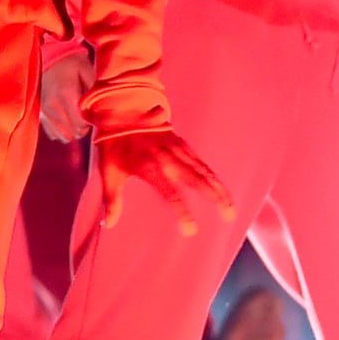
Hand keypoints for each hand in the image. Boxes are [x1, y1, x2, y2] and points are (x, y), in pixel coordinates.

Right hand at [40, 48, 95, 141]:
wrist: (51, 57)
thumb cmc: (73, 63)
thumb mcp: (88, 71)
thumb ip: (94, 90)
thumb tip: (100, 109)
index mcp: (67, 95)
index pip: (80, 124)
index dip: (90, 123)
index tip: (94, 115)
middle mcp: (53, 105)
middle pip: (72, 132)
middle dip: (83, 128)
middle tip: (88, 116)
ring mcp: (44, 110)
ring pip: (62, 135)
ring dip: (72, 130)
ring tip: (78, 119)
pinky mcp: (40, 112)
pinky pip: (52, 132)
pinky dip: (61, 130)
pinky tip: (67, 120)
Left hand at [98, 130, 234, 235]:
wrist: (124, 110)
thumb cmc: (114, 144)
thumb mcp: (108, 171)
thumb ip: (112, 199)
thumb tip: (110, 224)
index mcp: (149, 167)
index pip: (171, 194)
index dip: (183, 213)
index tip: (191, 229)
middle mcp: (168, 158)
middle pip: (198, 181)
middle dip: (215, 198)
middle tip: (228, 215)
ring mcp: (178, 149)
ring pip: (204, 171)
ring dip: (219, 187)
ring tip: (229, 204)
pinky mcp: (182, 144)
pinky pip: (201, 162)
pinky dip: (212, 175)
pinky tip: (218, 185)